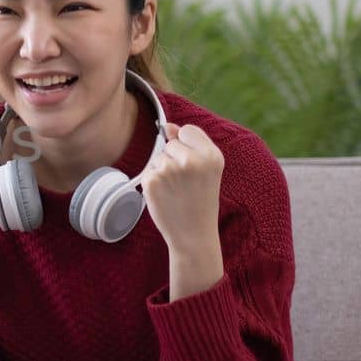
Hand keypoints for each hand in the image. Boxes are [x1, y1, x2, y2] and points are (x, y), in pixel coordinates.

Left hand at [138, 123, 223, 255]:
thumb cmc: (200, 200)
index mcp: (212, 155)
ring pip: (158, 157)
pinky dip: (153, 182)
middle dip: (174, 158)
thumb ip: (189, 144)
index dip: (186, 145)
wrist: (193, 234)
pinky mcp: (152, 180)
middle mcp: (192, 160)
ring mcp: (170, 169)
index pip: (188, 130)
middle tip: (185, 183)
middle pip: (171, 143)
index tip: (192, 164)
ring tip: (176, 190)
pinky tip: (165, 195)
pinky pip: (148, 170)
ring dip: (163, 170)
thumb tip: (167, 126)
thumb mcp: (206, 170)